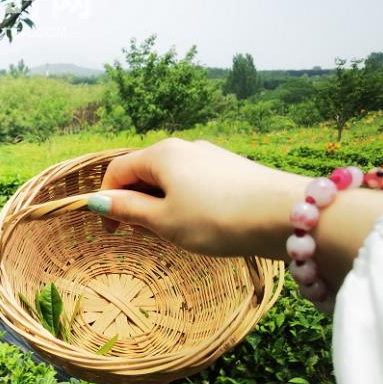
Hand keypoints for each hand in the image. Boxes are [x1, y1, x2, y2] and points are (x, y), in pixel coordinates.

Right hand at [89, 138, 308, 258]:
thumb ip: (129, 209)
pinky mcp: (231, 169)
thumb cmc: (216, 218)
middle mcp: (185, 147)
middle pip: (145, 171)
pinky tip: (198, 224)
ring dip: (160, 204)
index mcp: (161, 154)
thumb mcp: (164, 220)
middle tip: (138, 236)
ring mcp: (211, 156)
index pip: (118, 170)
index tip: (111, 231)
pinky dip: (184, 201)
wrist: (284, 215)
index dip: (106, 199)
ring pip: (171, 178)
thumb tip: (98, 200)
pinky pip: (194, 182)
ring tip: (168, 234)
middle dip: (134, 202)